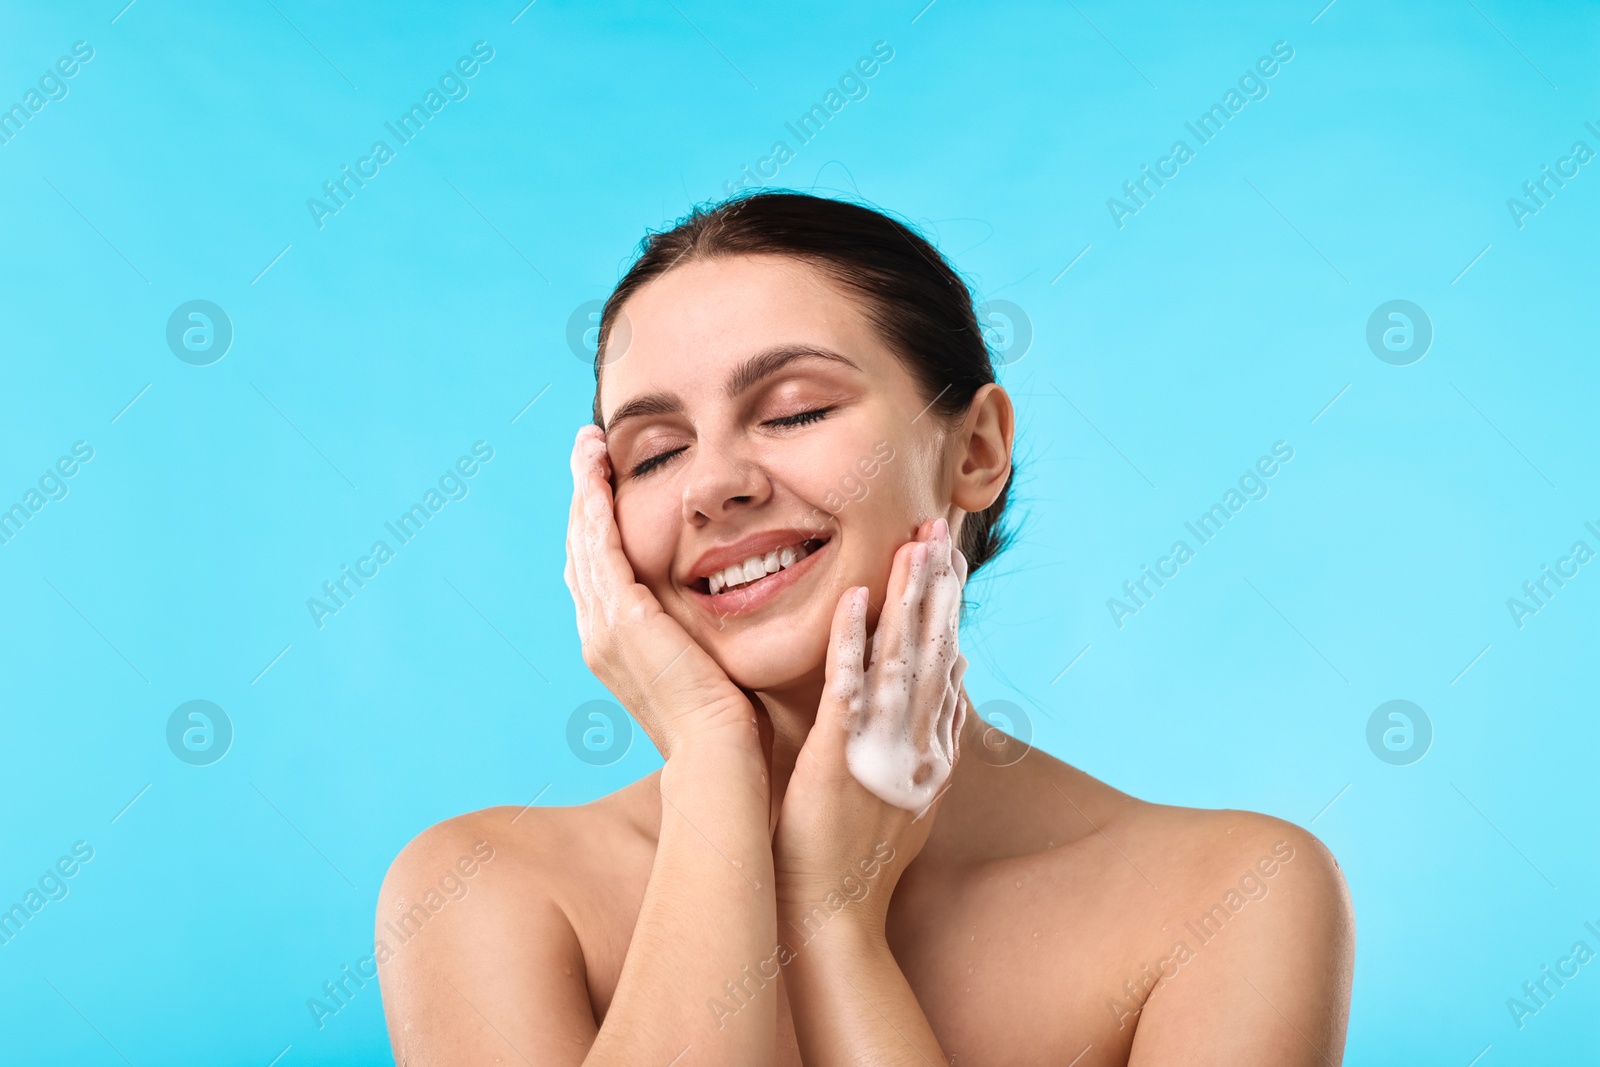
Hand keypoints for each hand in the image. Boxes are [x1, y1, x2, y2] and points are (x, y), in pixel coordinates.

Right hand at [564, 425, 758, 759]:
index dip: (596, 526)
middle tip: (587, 451)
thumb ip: (701, 637)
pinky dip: (594, 507)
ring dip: (583, 490)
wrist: (719, 757)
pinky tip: (598, 473)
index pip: (598, 573)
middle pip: (580, 551)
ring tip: (588, 447)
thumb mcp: (706, 667)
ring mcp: (604, 627)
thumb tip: (721, 615)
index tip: (604, 487)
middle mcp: (598, 635)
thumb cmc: (729, 726)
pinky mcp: (623, 618)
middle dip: (581, 497)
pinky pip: (600, 548)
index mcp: (616, 647)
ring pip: (583, 542)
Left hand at [772, 517, 968, 933]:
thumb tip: (954, 680)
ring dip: (909, 599)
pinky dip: (855, 642)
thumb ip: (932, 735)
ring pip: (902, 659)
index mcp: (928, 748)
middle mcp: (917, 742)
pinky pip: (849, 691)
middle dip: (939, 586)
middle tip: (941, 527)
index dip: (949, 608)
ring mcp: (882, 749)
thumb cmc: (855, 859)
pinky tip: (856, 598)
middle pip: (934, 649)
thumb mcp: (909, 790)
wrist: (833, 919)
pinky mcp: (841, 759)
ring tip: (917, 542)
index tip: (953, 557)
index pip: (943, 664)